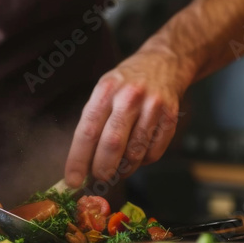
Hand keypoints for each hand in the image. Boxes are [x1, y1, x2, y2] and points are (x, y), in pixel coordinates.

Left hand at [64, 45, 184, 186]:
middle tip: (97, 180)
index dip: (78, 159)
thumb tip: (82, 163)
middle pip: (112, 144)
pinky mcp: (171, 117)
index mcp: (106, 90)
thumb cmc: (127, 82)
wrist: (165, 62)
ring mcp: (153, 107)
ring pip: (135, 153)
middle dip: (102, 169)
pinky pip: (154, 153)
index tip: (72, 180)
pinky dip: (143, 161)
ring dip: (123, 169)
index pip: (88, 131)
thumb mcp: (104, 91)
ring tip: (118, 169)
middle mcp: (129, 97)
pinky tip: (138, 154)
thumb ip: (93, 122)